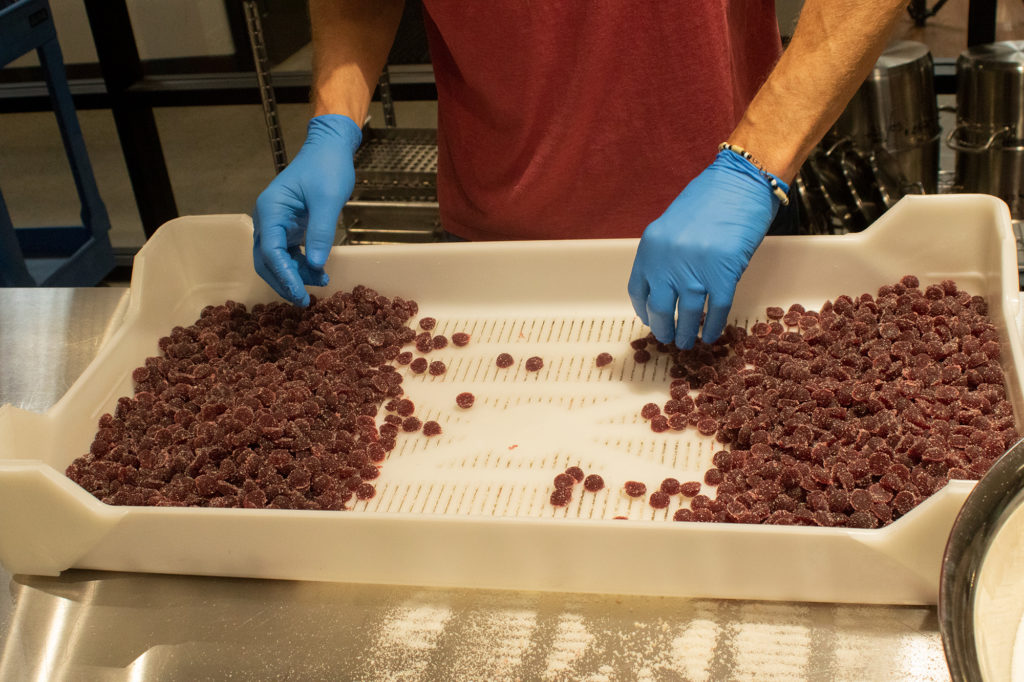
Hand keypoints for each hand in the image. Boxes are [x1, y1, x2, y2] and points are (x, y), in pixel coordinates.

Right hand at [253, 115, 361, 305]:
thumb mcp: (327, 199)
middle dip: (284, 282)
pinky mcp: (288, 227)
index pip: (271, 251)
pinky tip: (318, 273)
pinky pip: (288, 253)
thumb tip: (316, 265)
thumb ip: (321, 231)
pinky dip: (301, 266)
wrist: (329, 149)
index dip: (284, 276)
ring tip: (320, 283)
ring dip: (294, 276)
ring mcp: (276, 224)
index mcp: (271, 210)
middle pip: (266, 261)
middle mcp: (268, 219)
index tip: (300, 294)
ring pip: (277, 260)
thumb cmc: (327, 168)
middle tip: (304, 301)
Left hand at [627, 149, 786, 348]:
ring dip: (687, 333)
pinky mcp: (723, 275)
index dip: (644, 310)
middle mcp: (667, 261)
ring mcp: (695, 270)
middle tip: (669, 337)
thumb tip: (665, 284)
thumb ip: (665, 254)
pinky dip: (713, 326)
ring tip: (688, 342)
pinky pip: (715, 310)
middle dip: (664, 328)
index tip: (650, 319)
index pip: (638, 290)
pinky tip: (711, 334)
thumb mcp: (673, 225)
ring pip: (687, 315)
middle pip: (660, 309)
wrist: (740, 182)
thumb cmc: (710, 199)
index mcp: (651, 248)